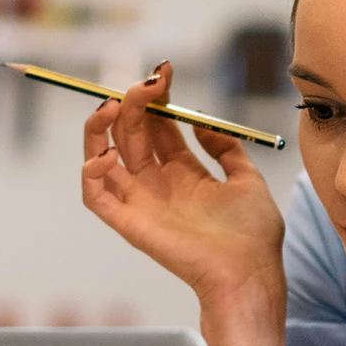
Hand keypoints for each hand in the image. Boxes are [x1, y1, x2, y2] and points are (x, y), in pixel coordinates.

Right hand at [80, 62, 285, 307]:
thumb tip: (203, 122)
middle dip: (134, 100)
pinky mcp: (128, 222)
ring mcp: (140, 201)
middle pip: (131, 131)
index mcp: (185, 172)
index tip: (164, 71)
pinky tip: (108, 153)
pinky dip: (91, 171)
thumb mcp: (248, 179)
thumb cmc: (253, 236)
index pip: (159, 125)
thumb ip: (226, 148)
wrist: (250, 273)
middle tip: (147, 81)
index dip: (158, 96)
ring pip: (101, 155)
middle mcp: (158, 183)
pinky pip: (94, 194)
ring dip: (99, 125)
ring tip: (112, 103)